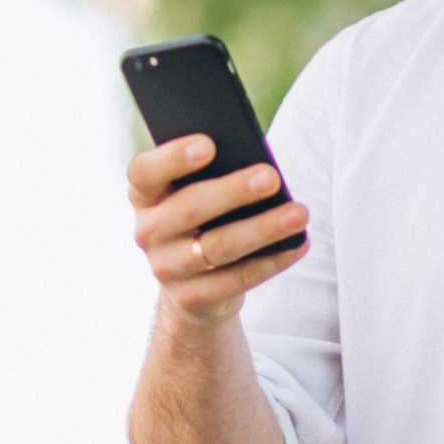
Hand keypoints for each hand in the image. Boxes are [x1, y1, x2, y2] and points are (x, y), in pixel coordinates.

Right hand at [127, 134, 310, 325]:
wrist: (192, 283)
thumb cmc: (204, 217)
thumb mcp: (197, 192)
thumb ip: (214, 174)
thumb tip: (257, 165)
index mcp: (144, 195)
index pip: (145, 172)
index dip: (173, 158)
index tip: (209, 144)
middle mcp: (148, 232)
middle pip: (189, 209)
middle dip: (232, 192)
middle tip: (271, 176)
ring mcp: (166, 269)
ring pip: (218, 248)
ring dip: (262, 230)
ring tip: (299, 214)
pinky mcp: (191, 298)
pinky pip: (237, 279)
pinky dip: (271, 261)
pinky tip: (297, 244)